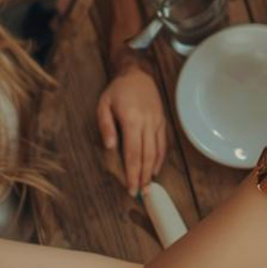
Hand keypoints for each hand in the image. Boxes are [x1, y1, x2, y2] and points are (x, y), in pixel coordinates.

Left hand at [96, 64, 169, 193]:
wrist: (138, 73)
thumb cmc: (117, 91)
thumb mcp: (103, 105)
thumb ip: (106, 126)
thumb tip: (110, 147)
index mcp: (131, 120)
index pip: (132, 153)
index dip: (132, 172)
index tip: (131, 188)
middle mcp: (147, 122)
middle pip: (146, 156)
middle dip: (143, 177)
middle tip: (141, 193)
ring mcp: (157, 122)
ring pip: (157, 151)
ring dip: (152, 170)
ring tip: (149, 186)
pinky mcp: (163, 121)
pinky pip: (163, 143)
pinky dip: (160, 158)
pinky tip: (155, 168)